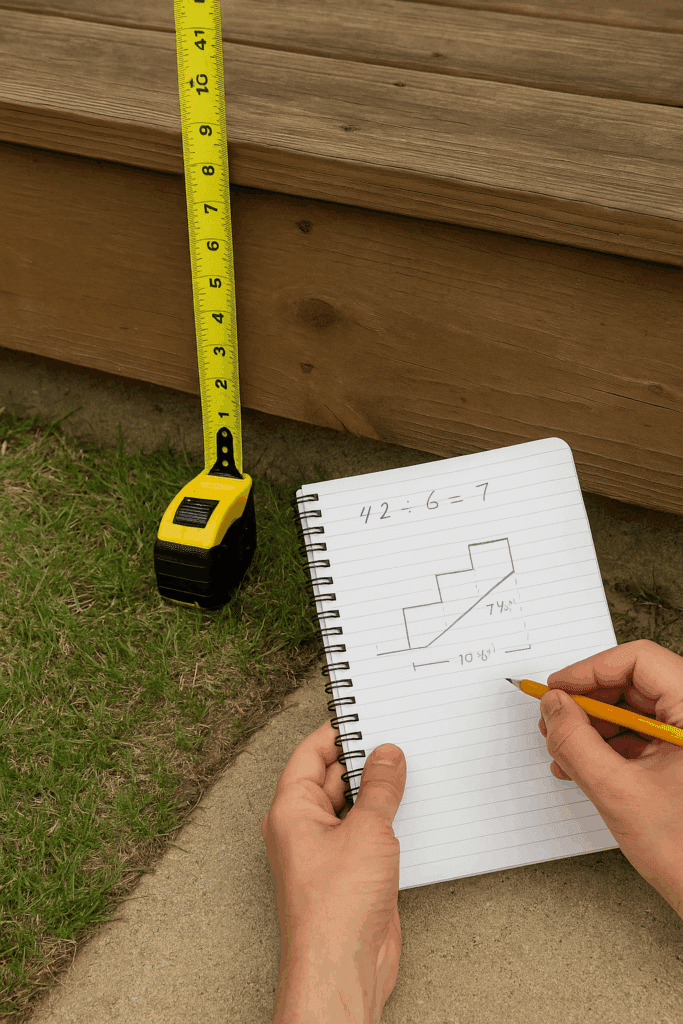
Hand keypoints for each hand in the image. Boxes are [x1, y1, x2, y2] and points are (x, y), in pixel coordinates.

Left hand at [261, 723, 405, 1023]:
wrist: (342, 969)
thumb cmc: (336, 908)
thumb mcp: (367, 831)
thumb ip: (381, 788)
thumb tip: (387, 755)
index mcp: (291, 809)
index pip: (311, 753)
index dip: (337, 731)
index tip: (365, 713)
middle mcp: (304, 827)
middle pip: (333, 777)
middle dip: (364, 760)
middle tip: (398, 739)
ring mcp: (327, 851)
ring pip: (353, 806)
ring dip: (379, 792)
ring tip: (410, 769)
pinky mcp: (350, 873)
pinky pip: (367, 833)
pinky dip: (387, 819)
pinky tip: (411, 809)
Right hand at [539, 638, 682, 917]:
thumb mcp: (618, 792)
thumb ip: (577, 742)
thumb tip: (554, 706)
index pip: (640, 661)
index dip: (592, 670)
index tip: (559, 688)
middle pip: (635, 684)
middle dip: (588, 701)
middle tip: (555, 718)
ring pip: (635, 711)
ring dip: (594, 726)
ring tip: (562, 748)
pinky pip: (642, 736)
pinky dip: (609, 747)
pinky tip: (580, 766)